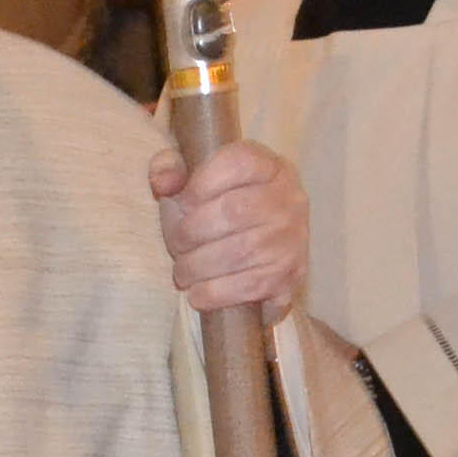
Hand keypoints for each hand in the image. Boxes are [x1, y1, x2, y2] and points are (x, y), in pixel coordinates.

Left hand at [150, 138, 306, 323]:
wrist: (261, 245)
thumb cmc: (220, 206)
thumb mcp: (196, 175)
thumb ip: (171, 167)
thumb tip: (163, 181)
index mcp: (268, 166)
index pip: (238, 163)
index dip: (200, 184)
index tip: (180, 203)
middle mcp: (288, 198)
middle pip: (234, 212)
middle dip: (191, 233)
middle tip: (176, 246)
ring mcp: (294, 237)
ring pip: (239, 253)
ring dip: (199, 267)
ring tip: (183, 272)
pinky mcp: (291, 274)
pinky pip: (250, 286)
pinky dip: (216, 293)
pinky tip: (199, 294)